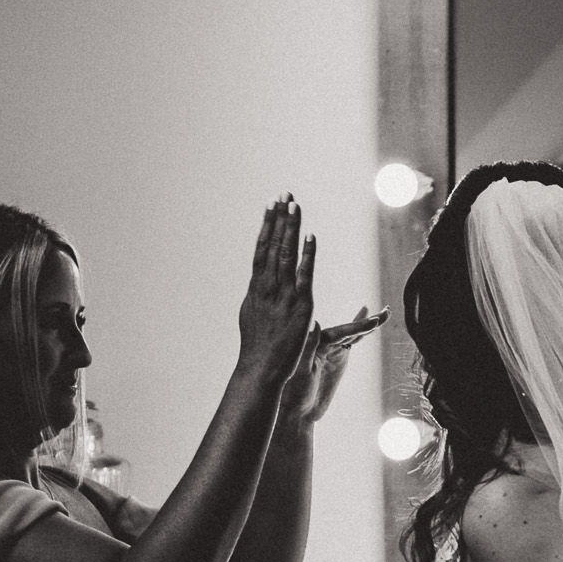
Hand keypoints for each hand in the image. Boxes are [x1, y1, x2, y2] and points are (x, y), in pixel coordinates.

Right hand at [237, 195, 315, 384]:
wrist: (261, 367)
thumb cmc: (258, 346)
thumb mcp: (252, 314)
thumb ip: (258, 295)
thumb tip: (257, 283)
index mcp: (256, 287)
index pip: (261, 248)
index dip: (267, 225)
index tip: (271, 205)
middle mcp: (267, 286)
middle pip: (273, 244)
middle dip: (279, 218)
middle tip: (284, 194)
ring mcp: (283, 294)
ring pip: (286, 253)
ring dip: (291, 228)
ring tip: (294, 205)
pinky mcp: (300, 305)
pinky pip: (304, 274)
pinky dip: (307, 255)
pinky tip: (310, 236)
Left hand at [282, 305, 386, 426]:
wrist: (300, 410)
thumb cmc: (295, 393)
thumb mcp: (301, 371)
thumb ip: (309, 347)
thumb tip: (315, 321)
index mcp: (313, 344)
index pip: (337, 333)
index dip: (355, 327)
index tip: (371, 322)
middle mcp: (323, 342)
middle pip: (347, 330)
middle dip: (366, 322)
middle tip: (385, 312)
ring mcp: (331, 349)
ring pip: (352, 334)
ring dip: (367, 324)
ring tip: (385, 313)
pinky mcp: (338, 357)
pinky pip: (351, 342)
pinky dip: (361, 332)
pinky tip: (370, 323)